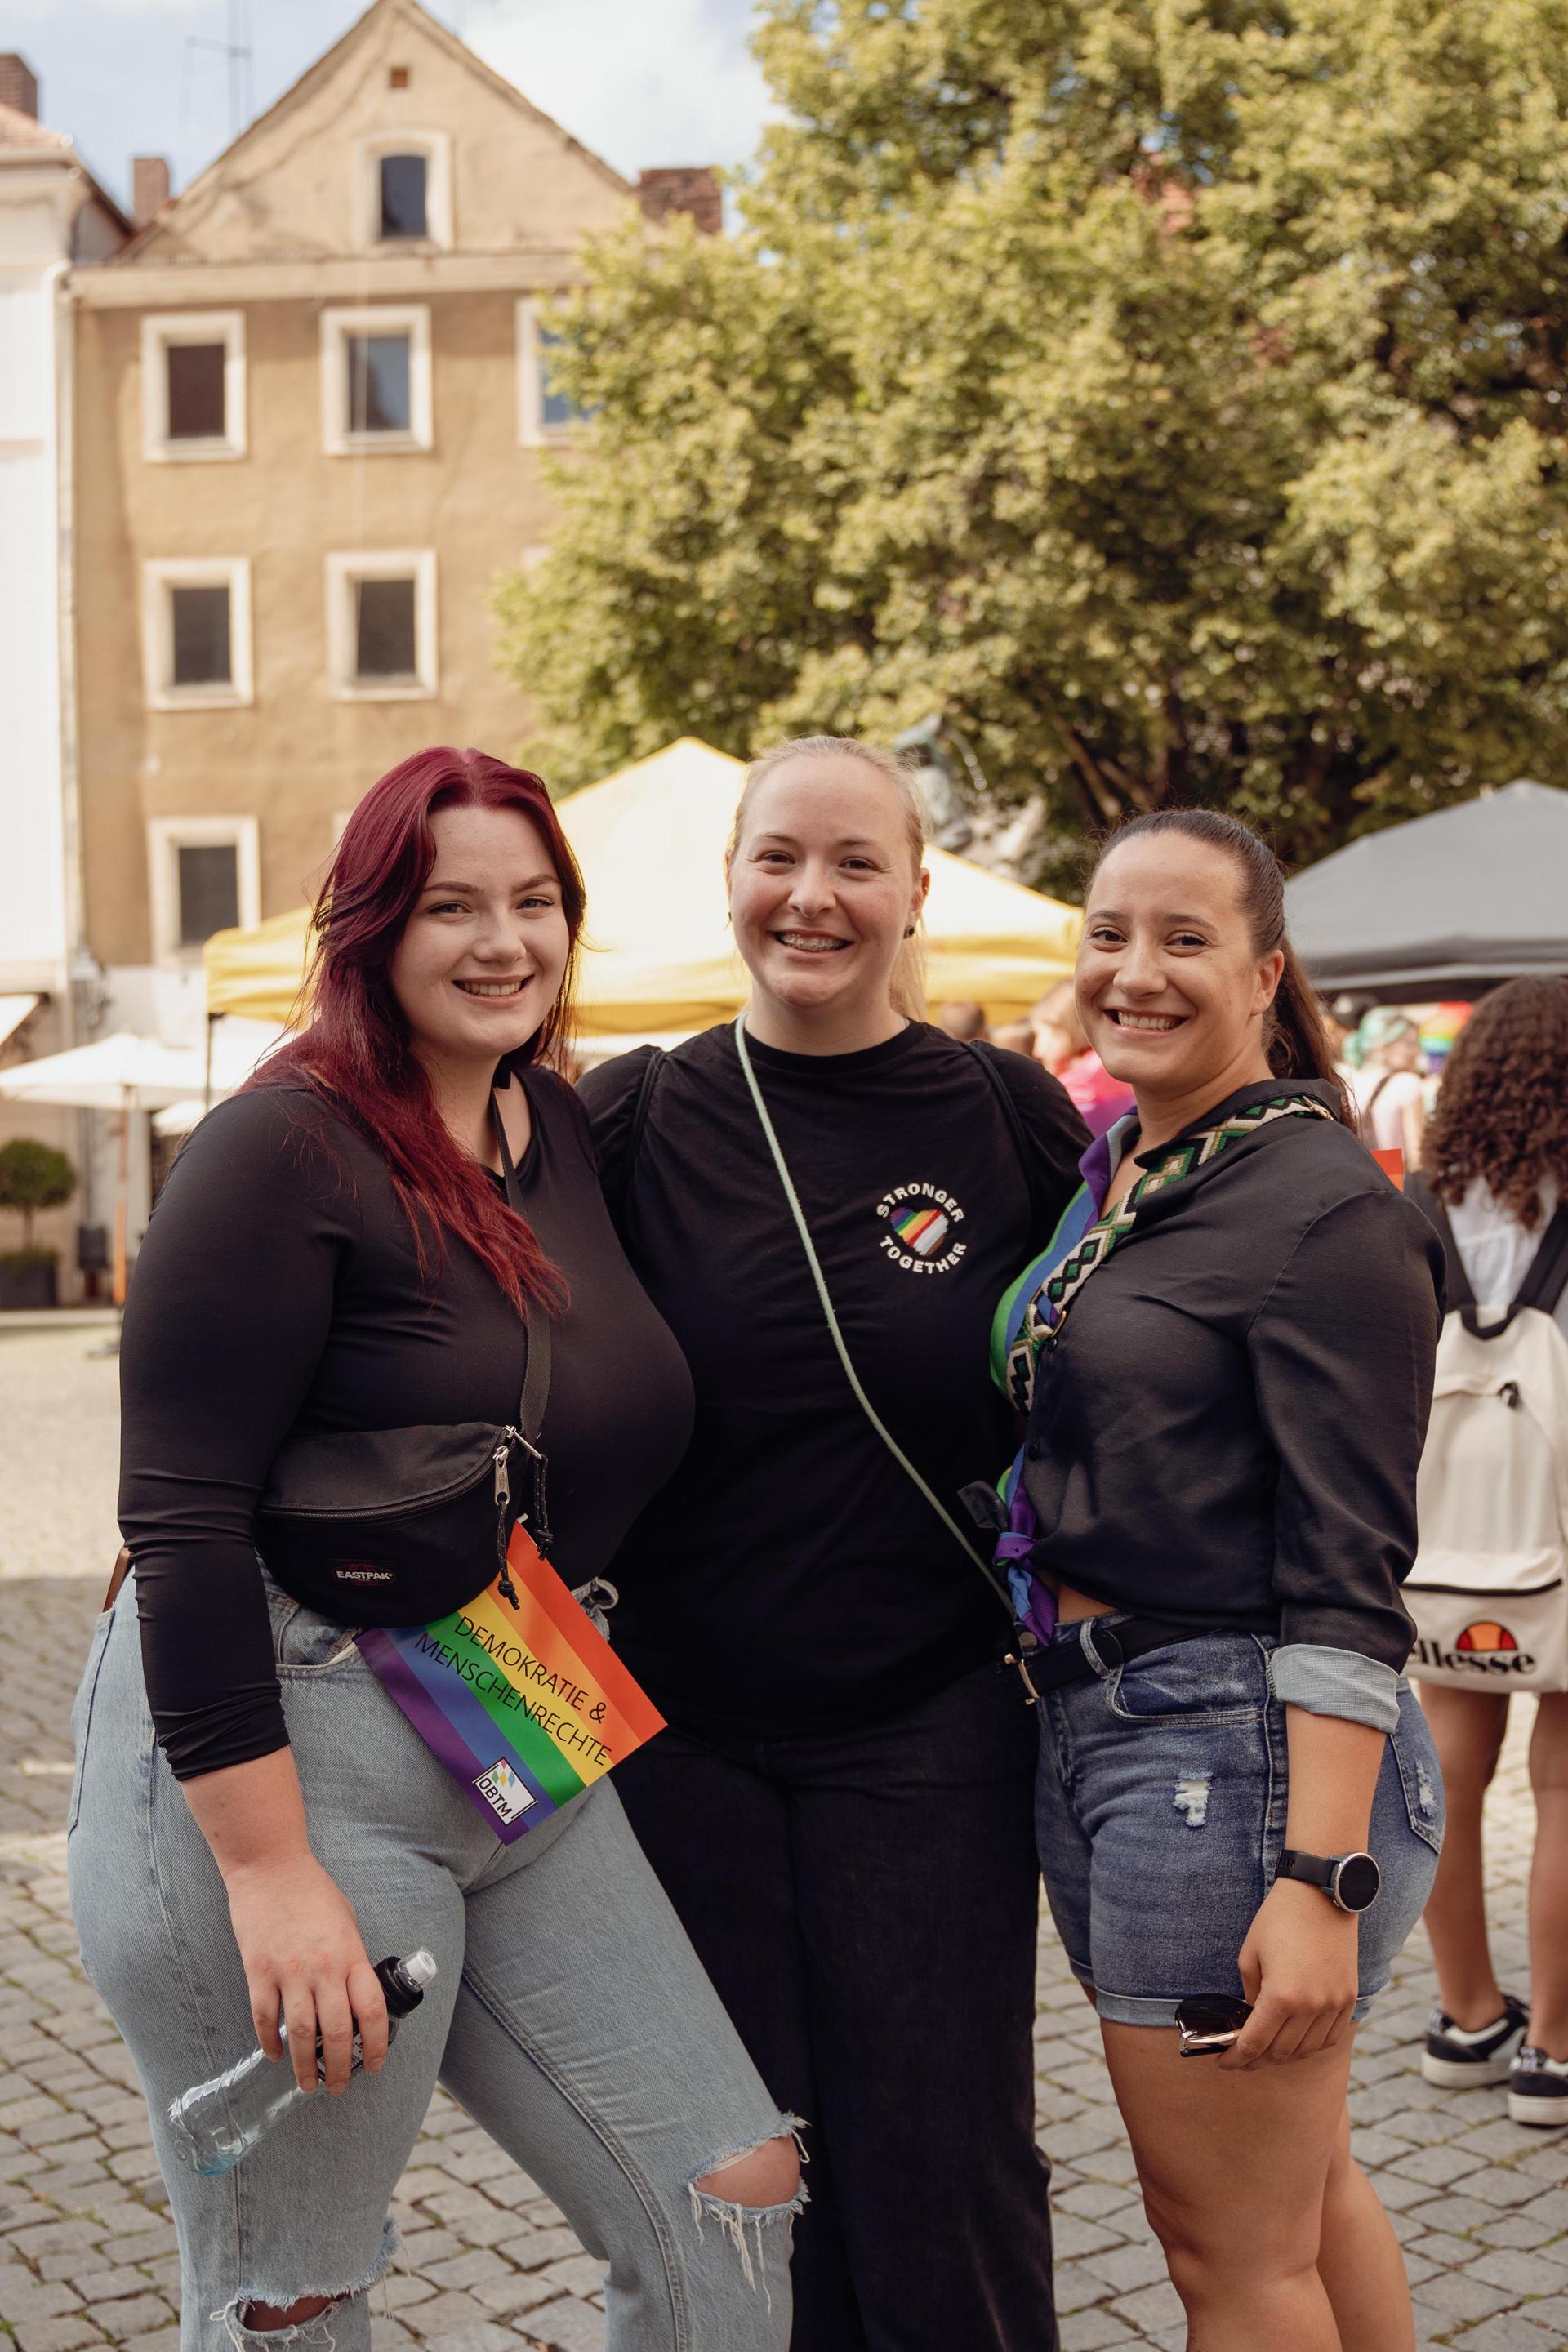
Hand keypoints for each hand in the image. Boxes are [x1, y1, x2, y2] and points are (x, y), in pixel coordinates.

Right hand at [223, 1854, 388, 2094]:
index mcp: (350, 1955)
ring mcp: (288, 1973)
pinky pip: (265, 2019)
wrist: (270, 1869)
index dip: (376, 2045)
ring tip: (309, 2085)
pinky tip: (276, 2056)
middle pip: (335, 2033)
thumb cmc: (313, 1892)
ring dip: (305, 2067)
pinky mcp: (258, 1973)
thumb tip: (353, 1994)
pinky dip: (270, 2043)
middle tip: (339, 2087)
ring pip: (300, 2035)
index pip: (371, 2011)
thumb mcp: (346, 1921)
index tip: (374, 2065)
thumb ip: (350, 1959)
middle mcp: (322, 1969)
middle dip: (339, 2068)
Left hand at [1219, 1876, 1357, 2069]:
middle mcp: (1310, 2007)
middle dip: (1255, 2060)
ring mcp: (1333, 2005)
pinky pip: (1329, 2038)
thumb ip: (1249, 1995)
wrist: (1320, 1895)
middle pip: (1279, 2053)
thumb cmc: (1278, 1920)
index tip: (1223, 2062)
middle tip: (1240, 2057)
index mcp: (1281, 1997)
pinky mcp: (1348, 1999)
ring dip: (1283, 2055)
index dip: (1235, 2059)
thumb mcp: (1250, 1956)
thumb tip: (1250, 2021)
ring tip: (1266, 2050)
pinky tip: (1296, 2041)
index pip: (1254, 2044)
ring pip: (1306, 2051)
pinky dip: (1311, 2046)